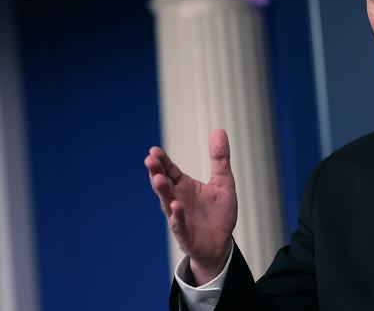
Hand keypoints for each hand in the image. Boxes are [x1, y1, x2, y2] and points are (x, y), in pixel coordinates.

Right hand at [145, 129, 236, 284]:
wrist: (221, 243)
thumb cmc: (218, 213)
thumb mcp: (223, 182)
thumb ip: (220, 159)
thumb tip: (218, 130)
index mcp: (184, 186)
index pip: (170, 170)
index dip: (162, 161)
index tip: (154, 150)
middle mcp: (177, 199)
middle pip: (164, 184)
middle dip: (156, 172)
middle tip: (150, 160)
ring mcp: (179, 217)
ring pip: (167, 203)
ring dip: (162, 191)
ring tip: (158, 179)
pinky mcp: (185, 234)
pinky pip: (179, 224)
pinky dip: (177, 216)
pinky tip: (175, 207)